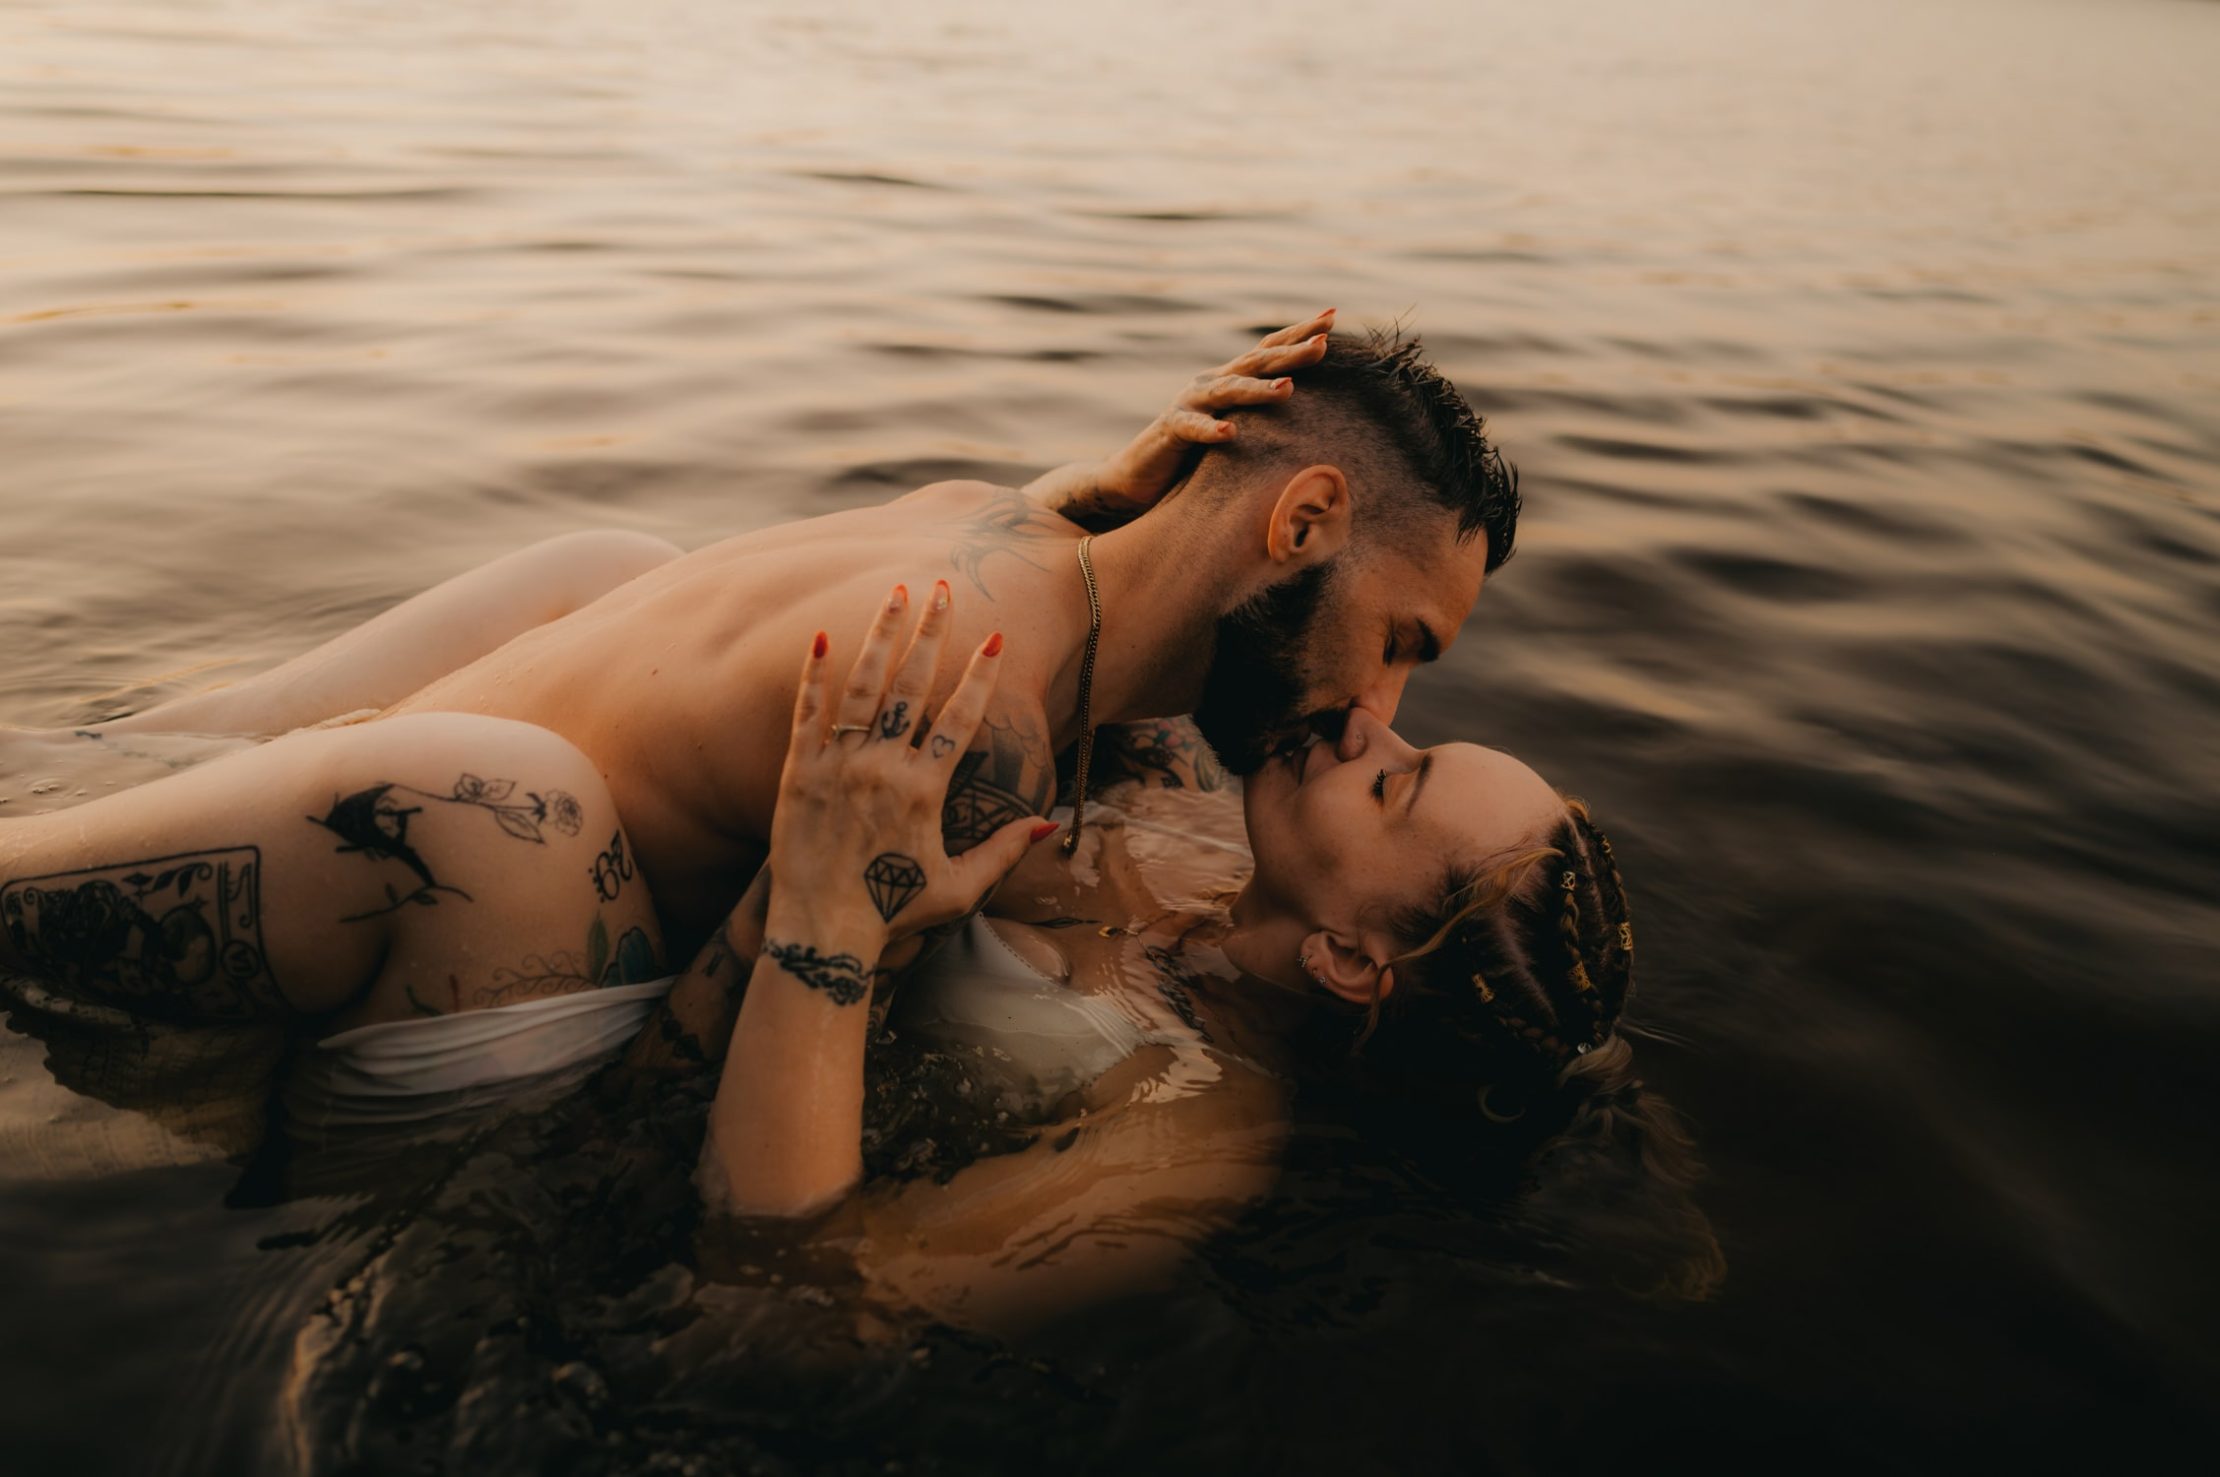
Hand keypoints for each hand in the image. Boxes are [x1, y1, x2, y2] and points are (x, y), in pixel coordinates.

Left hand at [766, 581, 1052, 956]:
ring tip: (893, 594)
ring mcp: (836, 766)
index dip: (978, 676)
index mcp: (923, 790)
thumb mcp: (959, 889)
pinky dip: (814, 674)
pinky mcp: (796, 773)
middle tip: (942, 588)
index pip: (958, 718)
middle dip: (930, 632)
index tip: (993, 638)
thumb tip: (1047, 823)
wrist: (820, 932)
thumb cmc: (893, 914)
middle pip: (910, 686)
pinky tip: (822, 636)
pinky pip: (807, 713)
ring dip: (880, 636)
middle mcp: (881, 768)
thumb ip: (1003, 851)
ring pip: (862, 687)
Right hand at [1090, 308, 1337, 516]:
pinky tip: (1231, 433)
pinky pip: (1192, 429)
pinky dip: (1211, 430)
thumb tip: (1319, 420)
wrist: (1140, 479)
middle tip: (1324, 345)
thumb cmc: (1196, 459)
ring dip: (1259, 390)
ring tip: (1289, 389)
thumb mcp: (1237, 432)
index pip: (1268, 351)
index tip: (1332, 319)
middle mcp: (1211, 384)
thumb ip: (1266, 420)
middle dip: (1291, 352)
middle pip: (1256, 362)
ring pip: (1228, 390)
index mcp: (1229, 380)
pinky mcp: (1170, 432)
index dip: (1298, 334)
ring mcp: (1189, 404)